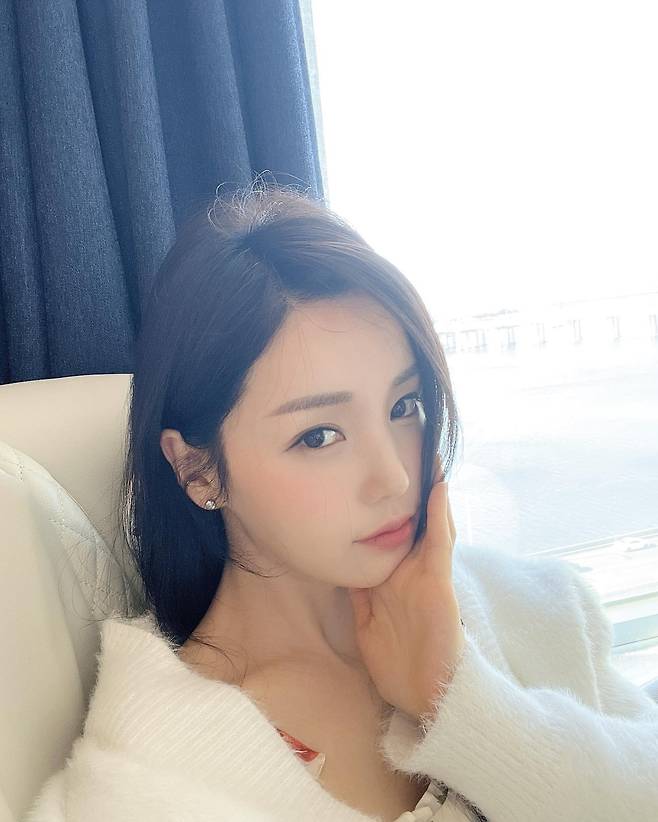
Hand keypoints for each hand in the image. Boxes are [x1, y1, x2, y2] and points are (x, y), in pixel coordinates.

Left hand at [347, 455, 464, 722]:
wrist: (425, 696)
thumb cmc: (397, 663)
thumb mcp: (366, 622)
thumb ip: (359, 593)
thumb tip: (339, 567)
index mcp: (395, 578)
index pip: (390, 534)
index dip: (387, 507)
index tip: (375, 479)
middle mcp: (412, 571)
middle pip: (413, 522)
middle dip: (412, 491)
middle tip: (412, 447)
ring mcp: (428, 575)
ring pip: (431, 525)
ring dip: (432, 492)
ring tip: (431, 456)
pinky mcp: (439, 584)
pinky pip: (439, 544)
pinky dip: (440, 516)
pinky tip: (438, 489)